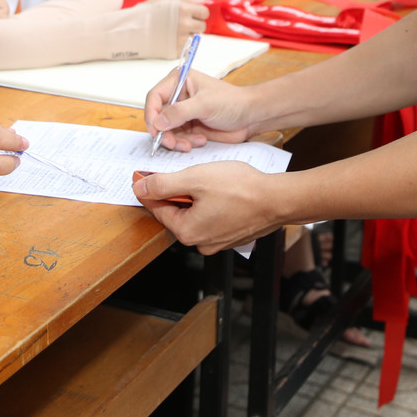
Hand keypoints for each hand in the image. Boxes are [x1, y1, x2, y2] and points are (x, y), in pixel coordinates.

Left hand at [133, 161, 283, 253]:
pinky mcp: (231, 236)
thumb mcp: (194, 179)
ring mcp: (218, 242)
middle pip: (176, 212)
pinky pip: (213, 218)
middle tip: (191, 174)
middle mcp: (200, 243)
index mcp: (187, 231)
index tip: (147, 175)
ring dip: (198, 197)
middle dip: (180, 192)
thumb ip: (163, 184)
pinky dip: (213, 204)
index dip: (152, 188)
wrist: (277, 199)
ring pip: (195, 214)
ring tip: (212, 181)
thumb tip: (139, 188)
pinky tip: (224, 191)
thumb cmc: (240, 189)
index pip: (157, 208)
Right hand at [138, 0, 209, 57]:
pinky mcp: (176, 51)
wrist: (131, 30)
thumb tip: (202, 2)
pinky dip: (182, 44)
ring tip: (175, 31)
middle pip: (202, 26)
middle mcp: (184, 24)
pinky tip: (171, 39)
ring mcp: (181, 39)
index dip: (198, 12)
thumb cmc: (146, 12)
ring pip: (196, 38)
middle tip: (182, 23)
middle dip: (195, 24)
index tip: (191, 14)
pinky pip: (188, 47)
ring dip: (189, 35)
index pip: (204, 12)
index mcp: (183, 9)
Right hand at [145, 67, 255, 151]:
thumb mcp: (204, 105)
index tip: (155, 131)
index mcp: (179, 81)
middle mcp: (178, 96)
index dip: (151, 114)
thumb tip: (157, 122)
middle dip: (164, 132)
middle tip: (171, 143)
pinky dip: (185, 143)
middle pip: (158, 117)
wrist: (250, 117)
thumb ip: (179, 112)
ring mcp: (183, 112)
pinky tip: (200, 141)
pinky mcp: (189, 126)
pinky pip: (178, 138)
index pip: (155, 97)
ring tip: (189, 145)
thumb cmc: (232, 102)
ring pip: (166, 130)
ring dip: (175, 140)